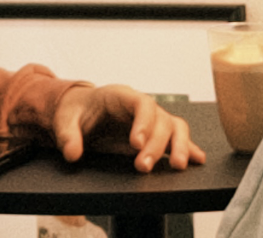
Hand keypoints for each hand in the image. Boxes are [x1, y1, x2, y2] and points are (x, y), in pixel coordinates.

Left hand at [52, 85, 204, 172]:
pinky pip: (177, 137)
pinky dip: (189, 147)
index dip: (143, 122)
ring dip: (179, 145)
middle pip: (160, 119)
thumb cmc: (76, 112)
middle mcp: (141, 106)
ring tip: (178, 166)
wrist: (82, 111)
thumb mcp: (65, 120)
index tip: (136, 144)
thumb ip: (68, 135)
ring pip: (175, 127)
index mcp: (121, 96)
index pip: (141, 103)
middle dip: (156, 144)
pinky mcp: (155, 134)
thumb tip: (72, 153)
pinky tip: (197, 159)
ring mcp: (152, 120)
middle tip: (143, 167)